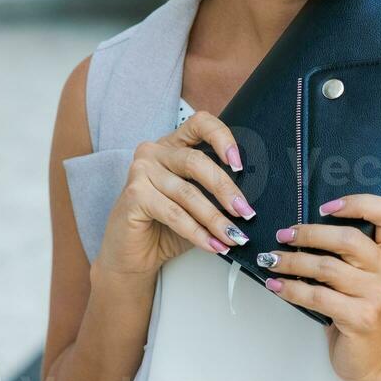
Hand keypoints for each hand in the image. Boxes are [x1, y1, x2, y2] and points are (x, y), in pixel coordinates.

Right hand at [94, 111, 255, 279]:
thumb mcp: (195, 204)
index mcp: (173, 145)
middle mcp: (154, 152)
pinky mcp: (134, 195)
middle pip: (197, 161)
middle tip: (245, 212)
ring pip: (187, 193)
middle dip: (226, 189)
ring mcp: (141, 171)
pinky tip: (212, 244)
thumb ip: (215, 193)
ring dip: (215, 219)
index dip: (222, 137)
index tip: (239, 163)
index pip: (200, 123)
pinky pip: (174, 214)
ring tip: (233, 237)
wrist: (132, 257)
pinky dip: (197, 232)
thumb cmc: (165, 227)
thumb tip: (248, 200)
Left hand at [256, 193, 380, 380]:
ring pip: (326, 267)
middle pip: (349, 239)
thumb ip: (349, 252)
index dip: (359, 203)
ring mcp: (377, 296)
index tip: (326, 207)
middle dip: (309, 234)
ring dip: (291, 261)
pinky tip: (276, 285)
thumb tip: (302, 227)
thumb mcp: (366, 276)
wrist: (378, 359)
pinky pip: (317, 296)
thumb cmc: (363, 310)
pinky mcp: (360, 318)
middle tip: (284, 235)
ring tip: (271, 260)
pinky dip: (291, 288)